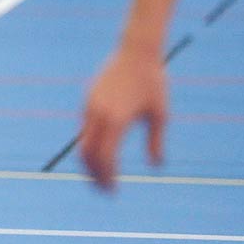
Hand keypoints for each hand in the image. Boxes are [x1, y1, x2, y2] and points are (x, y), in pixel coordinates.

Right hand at [79, 46, 167, 189]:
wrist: (136, 52)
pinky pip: (84, 130)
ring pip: (82, 142)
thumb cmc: (153, 82)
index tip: (113, 191)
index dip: (107, 177)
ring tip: (100, 176)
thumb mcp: (160, 115)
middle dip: (93, 175)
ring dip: (89, 163)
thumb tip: (156, 166)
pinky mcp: (88, 101)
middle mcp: (98, 115)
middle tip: (104, 190)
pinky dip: (89, 146)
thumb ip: (156, 141)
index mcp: (116, 120)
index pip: (105, 157)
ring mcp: (90, 107)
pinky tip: (101, 154)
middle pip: (87, 154)